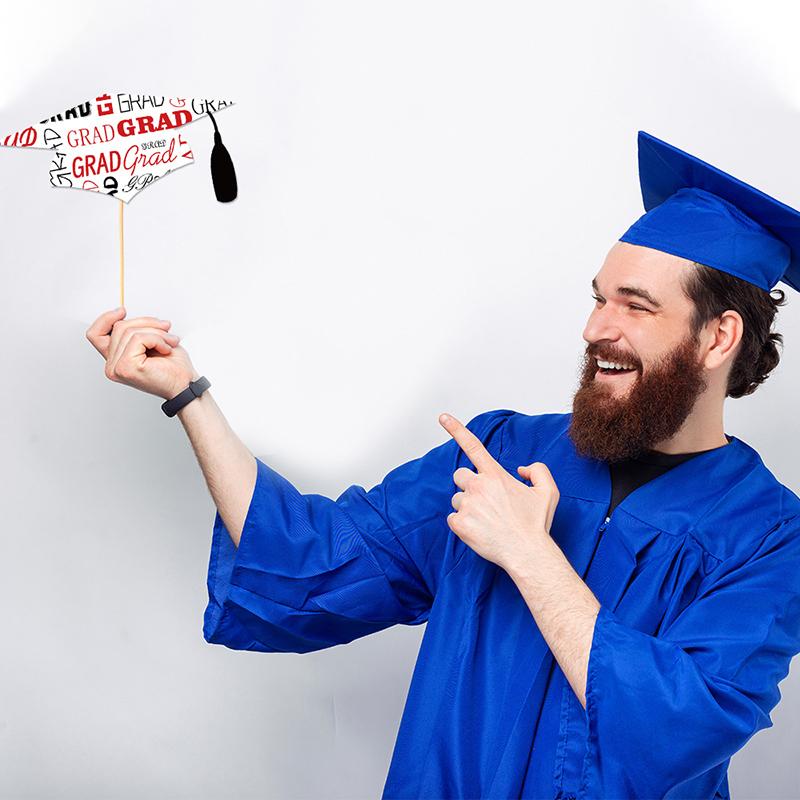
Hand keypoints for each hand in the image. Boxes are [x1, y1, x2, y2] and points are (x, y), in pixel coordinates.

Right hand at [86, 307, 199, 399]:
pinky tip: (166, 349)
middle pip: (119, 327)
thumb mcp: (151, 341)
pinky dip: (157, 339)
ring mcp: (117, 368)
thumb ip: (134, 331)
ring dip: (156, 332)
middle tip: (167, 330)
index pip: (95, 335)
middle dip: (148, 323)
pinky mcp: (126, 367)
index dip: (106, 318)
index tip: (122, 311)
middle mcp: (112, 366)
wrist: (185, 384)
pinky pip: (139, 338)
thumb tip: (124, 314)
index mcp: (115, 360)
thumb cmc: (174, 367)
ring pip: (130, 331)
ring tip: (169, 342)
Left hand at [438, 412, 559, 572]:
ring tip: (487, 519)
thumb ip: (538, 471)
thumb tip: (521, 469)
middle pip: (460, 476)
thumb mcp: (548, 491)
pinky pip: (453, 519)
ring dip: (467, 506)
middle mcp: (478, 486)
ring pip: (456, 499)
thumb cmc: (536, 524)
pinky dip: (463, 524)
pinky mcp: (459, 524)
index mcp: (495, 475)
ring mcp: (467, 505)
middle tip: (486, 501)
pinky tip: (480, 530)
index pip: (473, 446)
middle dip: (469, 485)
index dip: (456, 429)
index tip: (443, 417)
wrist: (528, 553)